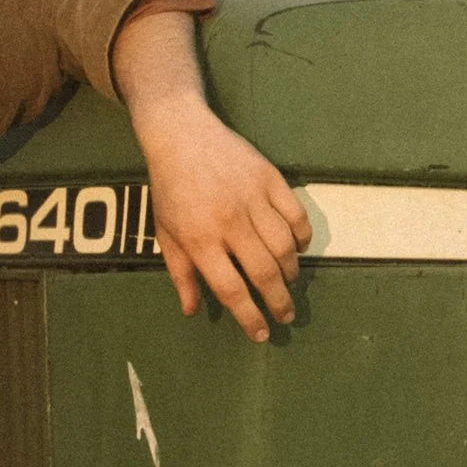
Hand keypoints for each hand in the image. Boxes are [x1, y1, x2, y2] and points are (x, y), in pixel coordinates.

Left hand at [110, 6, 311, 343]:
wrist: (181, 134)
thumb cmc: (169, 187)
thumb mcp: (165, 231)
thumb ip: (180, 272)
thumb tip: (192, 309)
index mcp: (199, 239)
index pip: (231, 289)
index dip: (249, 316)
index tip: (261, 333)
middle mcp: (229, 222)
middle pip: (264, 273)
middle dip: (279, 301)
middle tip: (286, 316)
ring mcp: (253, 199)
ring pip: (285, 247)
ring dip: (291, 272)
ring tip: (288, 283)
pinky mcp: (271, 179)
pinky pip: (297, 216)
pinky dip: (302, 237)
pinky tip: (298, 249)